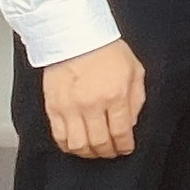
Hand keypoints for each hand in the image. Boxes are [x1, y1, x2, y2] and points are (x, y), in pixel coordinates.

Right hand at [44, 39, 143, 158]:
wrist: (75, 37)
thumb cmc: (106, 50)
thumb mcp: (135, 71)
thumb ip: (136, 100)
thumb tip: (131, 124)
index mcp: (115, 95)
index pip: (121, 132)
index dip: (125, 146)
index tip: (126, 148)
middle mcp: (92, 105)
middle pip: (100, 142)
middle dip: (109, 152)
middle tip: (112, 152)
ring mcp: (70, 107)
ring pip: (78, 144)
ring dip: (88, 153)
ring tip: (95, 151)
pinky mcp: (53, 107)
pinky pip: (59, 136)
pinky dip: (68, 146)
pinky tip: (76, 144)